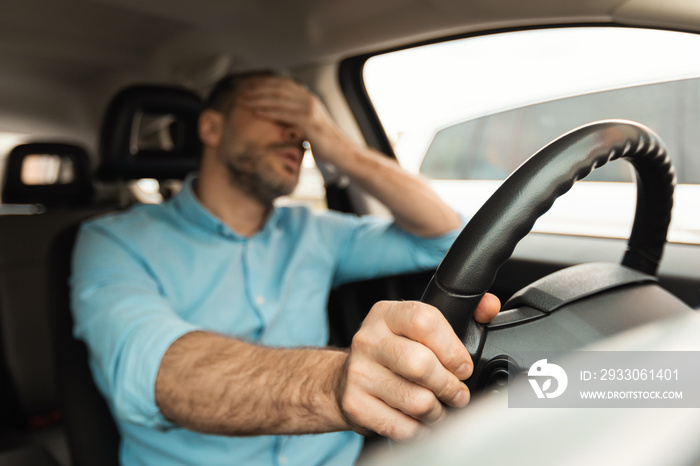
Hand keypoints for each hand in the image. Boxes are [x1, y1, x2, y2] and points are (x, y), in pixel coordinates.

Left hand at [239, 76, 347, 161]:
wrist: (341, 152)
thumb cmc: (324, 143)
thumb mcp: (307, 126)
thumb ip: (294, 118)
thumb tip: (279, 119)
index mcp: (308, 98)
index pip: (283, 84)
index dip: (265, 83)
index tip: (249, 86)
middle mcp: (309, 100)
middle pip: (279, 88)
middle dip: (258, 89)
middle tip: (242, 92)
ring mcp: (310, 109)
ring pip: (279, 99)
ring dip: (259, 99)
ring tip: (244, 101)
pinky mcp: (309, 121)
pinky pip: (284, 114)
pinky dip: (269, 112)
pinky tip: (256, 113)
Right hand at [337, 295, 499, 440]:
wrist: (346, 379)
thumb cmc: (392, 352)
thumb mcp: (417, 327)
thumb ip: (461, 315)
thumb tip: (489, 307)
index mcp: (386, 314)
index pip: (425, 321)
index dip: (452, 349)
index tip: (462, 366)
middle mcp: (368, 339)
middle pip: (421, 364)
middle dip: (449, 386)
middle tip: (456, 394)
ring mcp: (358, 372)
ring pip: (416, 400)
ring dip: (437, 412)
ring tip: (438, 408)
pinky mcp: (355, 404)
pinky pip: (402, 426)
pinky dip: (419, 430)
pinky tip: (418, 421)